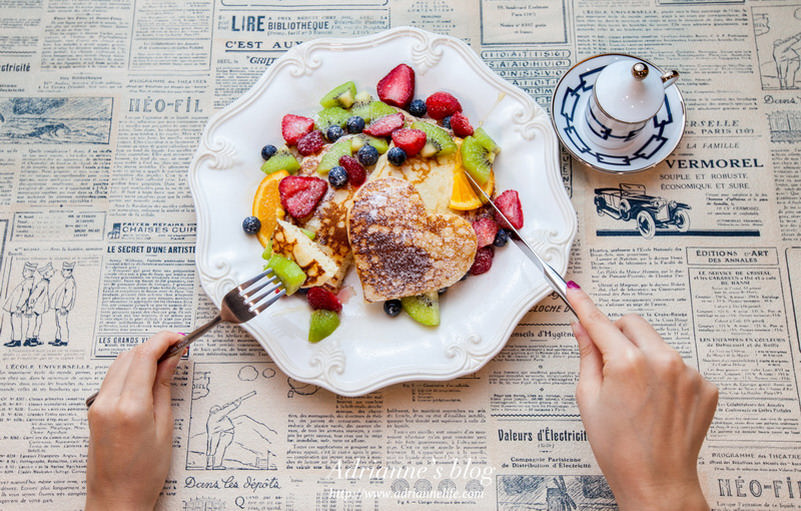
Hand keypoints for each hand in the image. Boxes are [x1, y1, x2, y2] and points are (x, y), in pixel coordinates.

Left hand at [85, 332, 183, 510]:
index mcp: (129, 407)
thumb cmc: (144, 474)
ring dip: (141, 356)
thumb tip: (171, 360)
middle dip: (154, 346)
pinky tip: (146, 375)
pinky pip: (112, 378)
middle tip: (177, 348)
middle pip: (130, 355)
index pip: (144, 356)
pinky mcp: (94, 410)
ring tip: (164, 362)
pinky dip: (130, 369)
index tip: (178, 338)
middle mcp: (108, 402)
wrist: (116, 499)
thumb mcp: (165, 427)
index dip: (163, 341)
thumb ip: (164, 388)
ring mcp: (97, 406)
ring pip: (119, 363)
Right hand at [567, 283, 716, 510]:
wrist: (657, 483)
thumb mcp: (588, 400)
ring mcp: (688, 373)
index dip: (584, 306)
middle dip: (618, 335)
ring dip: (644, 356)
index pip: (600, 322)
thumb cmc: (620, 450)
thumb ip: (587, 357)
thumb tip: (582, 330)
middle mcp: (663, 361)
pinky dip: (666, 376)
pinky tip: (658, 404)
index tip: (575, 292)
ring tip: (638, 394)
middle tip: (610, 363)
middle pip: (634, 324)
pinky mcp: (706, 386)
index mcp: (628, 364)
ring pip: (657, 344)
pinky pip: (680, 366)